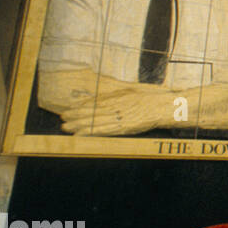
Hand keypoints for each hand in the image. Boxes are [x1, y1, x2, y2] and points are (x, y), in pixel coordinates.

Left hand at [59, 88, 175, 134]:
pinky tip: (79, 135)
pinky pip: (103, 130)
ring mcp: (119, 116)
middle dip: (75, 115)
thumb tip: (105, 99)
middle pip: (92, 111)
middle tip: (62, 118)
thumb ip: (119, 96)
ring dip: (78, 124)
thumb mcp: (133, 93)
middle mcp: (116, 106)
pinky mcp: (123, 127)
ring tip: (65, 127)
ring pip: (94, 120)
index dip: (80, 106)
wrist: (165, 107)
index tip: (70, 108)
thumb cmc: (153, 100)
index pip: (95, 102)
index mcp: (118, 97)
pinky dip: (90, 132)